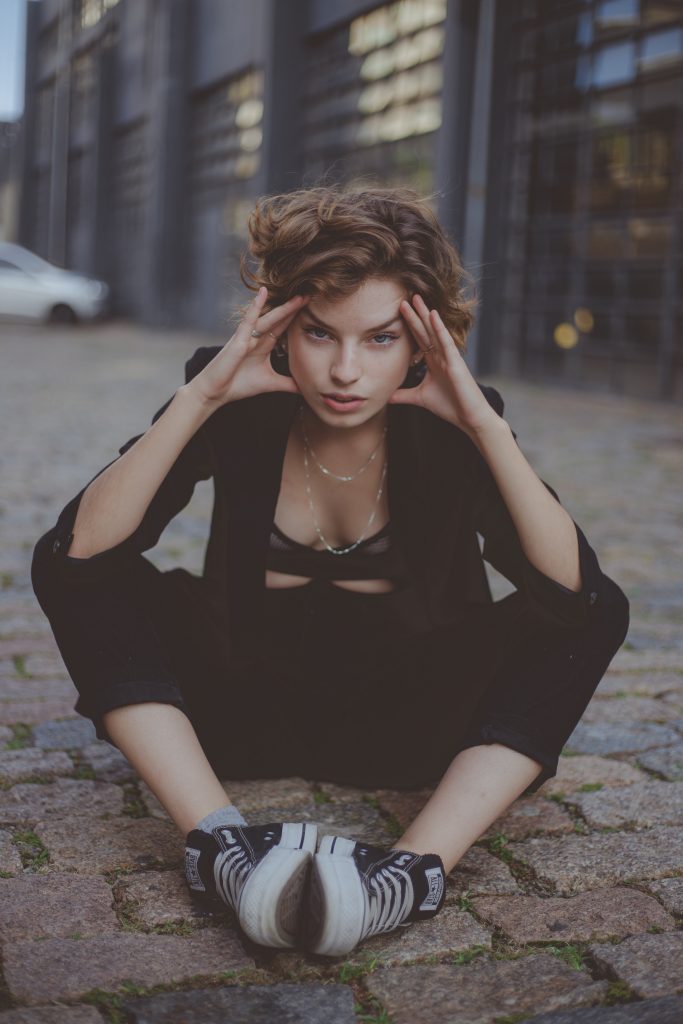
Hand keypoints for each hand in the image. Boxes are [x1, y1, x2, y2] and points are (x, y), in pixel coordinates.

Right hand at [185, 287, 308, 406]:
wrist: (216, 392)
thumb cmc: (238, 385)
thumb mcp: (270, 383)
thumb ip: (288, 384)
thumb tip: (306, 388)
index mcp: (264, 345)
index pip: (284, 327)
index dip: (298, 317)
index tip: (315, 308)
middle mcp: (257, 337)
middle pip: (279, 319)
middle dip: (295, 308)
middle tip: (312, 295)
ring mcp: (247, 336)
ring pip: (269, 317)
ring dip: (284, 307)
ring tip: (299, 296)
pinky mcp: (238, 340)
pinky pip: (249, 320)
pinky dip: (256, 306)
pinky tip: (263, 292)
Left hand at [390, 294, 501, 436]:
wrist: (469, 418)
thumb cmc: (450, 406)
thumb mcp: (420, 398)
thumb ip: (403, 395)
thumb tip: (386, 396)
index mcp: (433, 362)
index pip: (419, 339)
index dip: (409, 325)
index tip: (398, 311)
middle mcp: (441, 356)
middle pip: (425, 331)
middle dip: (415, 314)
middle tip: (405, 297)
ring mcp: (449, 357)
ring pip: (434, 332)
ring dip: (425, 315)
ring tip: (416, 298)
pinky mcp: (456, 363)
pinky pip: (446, 342)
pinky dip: (439, 328)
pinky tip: (432, 315)